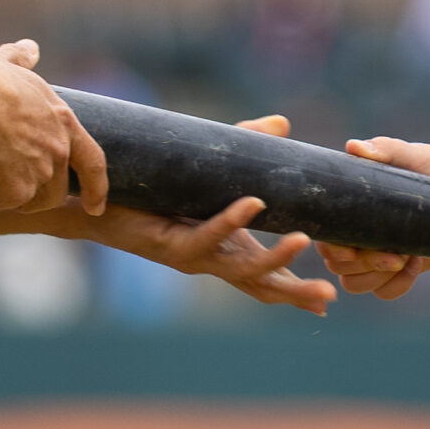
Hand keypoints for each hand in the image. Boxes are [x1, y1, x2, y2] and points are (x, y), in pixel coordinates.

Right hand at [0, 40, 108, 216]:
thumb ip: (18, 58)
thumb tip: (31, 48)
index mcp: (60, 119)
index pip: (91, 159)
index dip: (96, 185)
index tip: (95, 206)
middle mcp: (57, 150)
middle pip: (55, 186)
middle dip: (29, 190)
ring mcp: (38, 174)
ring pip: (27, 201)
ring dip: (2, 196)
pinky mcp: (14, 194)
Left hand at [74, 115, 334, 313]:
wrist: (98, 200)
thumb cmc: (156, 188)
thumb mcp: (212, 166)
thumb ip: (248, 145)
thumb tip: (283, 125)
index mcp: (228, 251)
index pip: (269, 279)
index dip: (297, 292)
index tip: (329, 303)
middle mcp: (213, 260)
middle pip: (263, 287)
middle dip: (297, 293)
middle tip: (331, 296)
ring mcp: (193, 256)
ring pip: (240, 269)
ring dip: (273, 260)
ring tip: (303, 241)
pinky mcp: (170, 244)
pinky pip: (206, 236)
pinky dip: (231, 220)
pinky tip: (254, 204)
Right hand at [315, 137, 429, 299]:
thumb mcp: (413, 156)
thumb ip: (386, 150)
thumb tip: (354, 147)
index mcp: (350, 207)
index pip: (324, 237)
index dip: (331, 248)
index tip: (352, 249)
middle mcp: (356, 233)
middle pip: (338, 266)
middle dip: (363, 266)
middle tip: (395, 256)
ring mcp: (375, 255)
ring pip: (354, 284)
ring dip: (377, 278)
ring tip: (405, 258)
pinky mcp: (397, 270)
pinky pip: (383, 292)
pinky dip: (396, 286)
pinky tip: (415, 263)